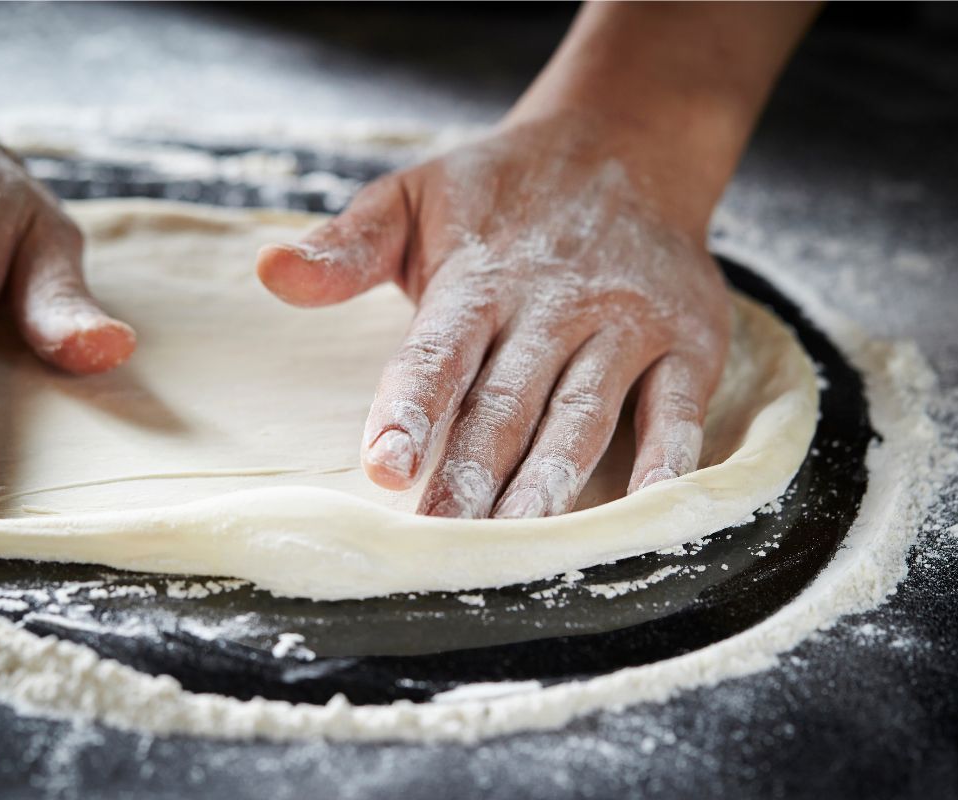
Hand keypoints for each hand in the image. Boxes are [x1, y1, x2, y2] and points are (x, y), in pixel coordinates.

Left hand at [257, 115, 730, 517]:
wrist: (626, 145)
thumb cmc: (503, 193)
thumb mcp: (414, 199)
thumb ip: (347, 247)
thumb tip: (268, 271)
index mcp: (478, 278)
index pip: (439, 352)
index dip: (413, 408)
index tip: (385, 467)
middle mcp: (554, 305)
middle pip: (509, 401)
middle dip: (473, 473)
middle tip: (443, 539)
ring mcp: (627, 324)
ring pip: (585, 414)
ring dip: (553, 481)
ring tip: (521, 540)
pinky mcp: (689, 341)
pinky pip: (678, 411)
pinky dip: (666, 461)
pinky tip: (642, 512)